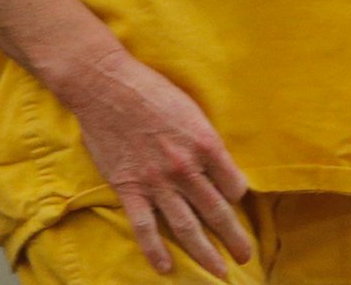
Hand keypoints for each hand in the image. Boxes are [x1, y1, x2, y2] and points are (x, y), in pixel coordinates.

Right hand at [59, 49, 254, 277]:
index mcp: (205, 144)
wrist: (105, 85)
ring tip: (219, 272)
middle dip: (234, 238)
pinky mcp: (129, 188)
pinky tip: (165, 268)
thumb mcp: (190, 108)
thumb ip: (203, 139)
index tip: (234, 201)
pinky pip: (145, 227)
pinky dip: (155, 250)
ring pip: (187, 226)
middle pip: (217, 212)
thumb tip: (216, 164)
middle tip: (244, 256)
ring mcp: (156, 181)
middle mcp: (185, 167)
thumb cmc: (150, 89)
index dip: (237, 195)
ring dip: (205, 253)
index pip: (234, 185)